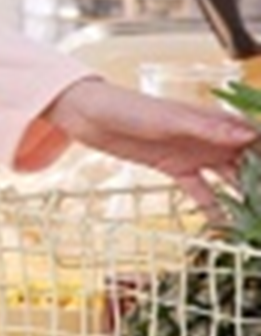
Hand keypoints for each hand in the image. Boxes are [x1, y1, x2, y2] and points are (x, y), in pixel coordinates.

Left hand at [41, 75, 256, 213]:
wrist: (91, 116)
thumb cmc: (130, 107)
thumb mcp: (170, 119)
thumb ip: (208, 129)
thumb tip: (247, 137)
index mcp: (215, 120)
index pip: (256, 137)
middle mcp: (211, 138)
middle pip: (249, 161)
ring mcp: (195, 154)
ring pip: (230, 179)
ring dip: (245, 197)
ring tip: (256, 221)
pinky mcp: (177, 169)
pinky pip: (202, 191)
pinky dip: (214, 208)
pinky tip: (227, 228)